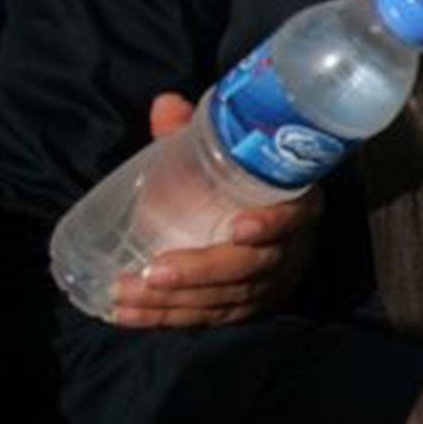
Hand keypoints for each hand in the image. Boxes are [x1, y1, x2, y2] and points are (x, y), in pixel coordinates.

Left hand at [109, 93, 323, 326]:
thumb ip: (195, 131)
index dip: (270, 224)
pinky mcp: (244, 308)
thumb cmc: (240, 180)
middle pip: (250, 267)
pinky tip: (128, 315)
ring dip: (173, 300)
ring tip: (125, 292)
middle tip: (154, 270)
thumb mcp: (226, 153)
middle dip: (200, 272)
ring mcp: (267, 283)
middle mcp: (288, 248)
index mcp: (296, 204)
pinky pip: (207, 318)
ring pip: (224, 299)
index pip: (293, 217)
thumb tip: (166, 105)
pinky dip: (166, 318)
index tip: (236, 228)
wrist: (266, 219)